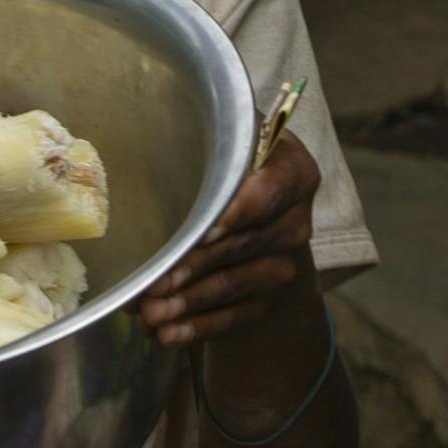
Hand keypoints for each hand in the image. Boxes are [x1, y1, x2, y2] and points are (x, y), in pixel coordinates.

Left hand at [135, 131, 319, 348]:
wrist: (244, 211)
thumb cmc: (219, 165)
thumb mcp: (218, 141)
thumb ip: (208, 132)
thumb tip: (157, 113)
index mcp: (292, 170)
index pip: (270, 190)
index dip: (238, 211)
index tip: (205, 229)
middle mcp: (296, 220)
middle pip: (245, 244)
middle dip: (195, 266)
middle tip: (155, 284)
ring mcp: (286, 263)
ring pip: (236, 284)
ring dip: (190, 302)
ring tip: (151, 314)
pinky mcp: (268, 299)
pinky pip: (235, 316)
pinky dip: (198, 326)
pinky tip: (167, 334)